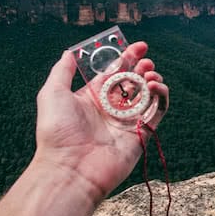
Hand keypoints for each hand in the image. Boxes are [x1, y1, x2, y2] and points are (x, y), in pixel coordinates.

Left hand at [33, 42, 168, 203]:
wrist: (70, 169)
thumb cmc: (57, 132)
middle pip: (133, 82)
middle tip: (146, 61)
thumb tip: (70, 51)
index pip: (114, 73)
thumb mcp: (52, 93)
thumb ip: (63, 70)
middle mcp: (111, 108)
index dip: (126, 58)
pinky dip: (161, 98)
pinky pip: (157, 112)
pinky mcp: (141, 134)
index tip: (138, 46)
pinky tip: (156, 88)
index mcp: (92, 98)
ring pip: (147, 95)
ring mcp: (127, 121)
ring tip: (150, 76)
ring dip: (153, 81)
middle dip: (142, 68)